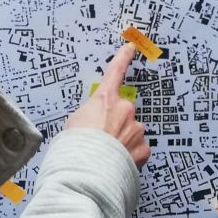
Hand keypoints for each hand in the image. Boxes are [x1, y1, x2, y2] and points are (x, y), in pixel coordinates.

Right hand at [64, 44, 148, 168]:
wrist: (87, 170)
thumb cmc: (75, 146)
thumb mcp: (74, 122)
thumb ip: (90, 115)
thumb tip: (95, 123)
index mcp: (105, 99)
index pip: (115, 72)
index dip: (123, 57)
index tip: (131, 47)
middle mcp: (125, 110)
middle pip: (123, 112)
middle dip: (115, 124)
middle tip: (101, 139)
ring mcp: (136, 128)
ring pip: (131, 131)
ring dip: (122, 140)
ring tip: (107, 154)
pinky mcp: (143, 147)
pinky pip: (137, 148)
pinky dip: (129, 155)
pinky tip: (117, 162)